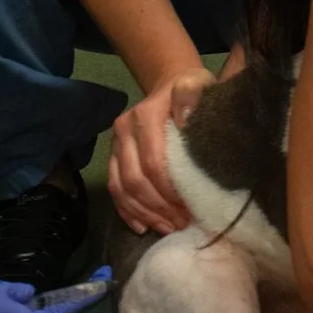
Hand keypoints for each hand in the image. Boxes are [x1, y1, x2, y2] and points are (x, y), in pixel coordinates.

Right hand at [108, 67, 212, 234]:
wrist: (169, 83)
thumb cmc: (193, 90)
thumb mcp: (199, 85)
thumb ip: (192, 95)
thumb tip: (183, 121)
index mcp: (144, 116)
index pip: (153, 162)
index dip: (170, 191)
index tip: (192, 208)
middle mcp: (123, 130)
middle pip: (136, 179)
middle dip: (159, 207)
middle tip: (183, 224)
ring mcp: (115, 146)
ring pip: (122, 189)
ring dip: (145, 214)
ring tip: (169, 228)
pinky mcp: (113, 158)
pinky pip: (114, 190)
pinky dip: (128, 212)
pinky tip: (144, 227)